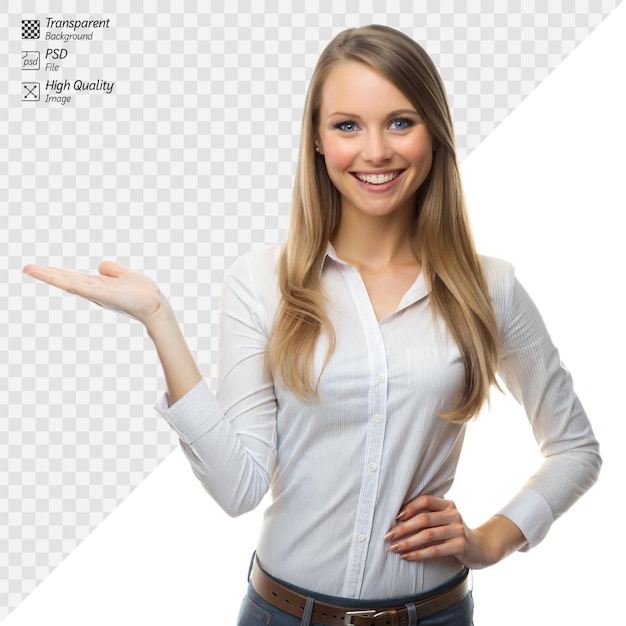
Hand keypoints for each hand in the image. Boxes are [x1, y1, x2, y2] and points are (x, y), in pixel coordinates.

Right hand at [22, 261, 167, 326]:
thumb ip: (112, 269)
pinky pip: (75, 285)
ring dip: (47, 275)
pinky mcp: (97, 293)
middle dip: (46, 274)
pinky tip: (47, 274)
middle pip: (66, 279)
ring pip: (65, 282)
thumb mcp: (125, 274)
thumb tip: (100, 266)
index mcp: (99, 285)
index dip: (58, 272)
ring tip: (28, 269)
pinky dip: (60, 279)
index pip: (74, 277)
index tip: (42, 268)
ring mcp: (93, 292)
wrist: (154, 305)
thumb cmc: (144, 293)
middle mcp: (93, 290)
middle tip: (26, 268)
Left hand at [385, 495, 525, 569]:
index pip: (425, 499)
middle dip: (403, 527)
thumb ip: (428, 515)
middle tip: (388, 535)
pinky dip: (418, 554)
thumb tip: (398, 519)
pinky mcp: (460, 545)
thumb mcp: (445, 519)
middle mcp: (453, 514)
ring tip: (394, 548)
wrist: (481, 548)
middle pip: (424, 518)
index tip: (395, 516)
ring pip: (427, 535)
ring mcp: (458, 529)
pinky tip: (407, 557)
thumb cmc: (454, 532)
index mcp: (447, 504)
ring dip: (407, 542)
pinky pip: (434, 550)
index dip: (409, 506)